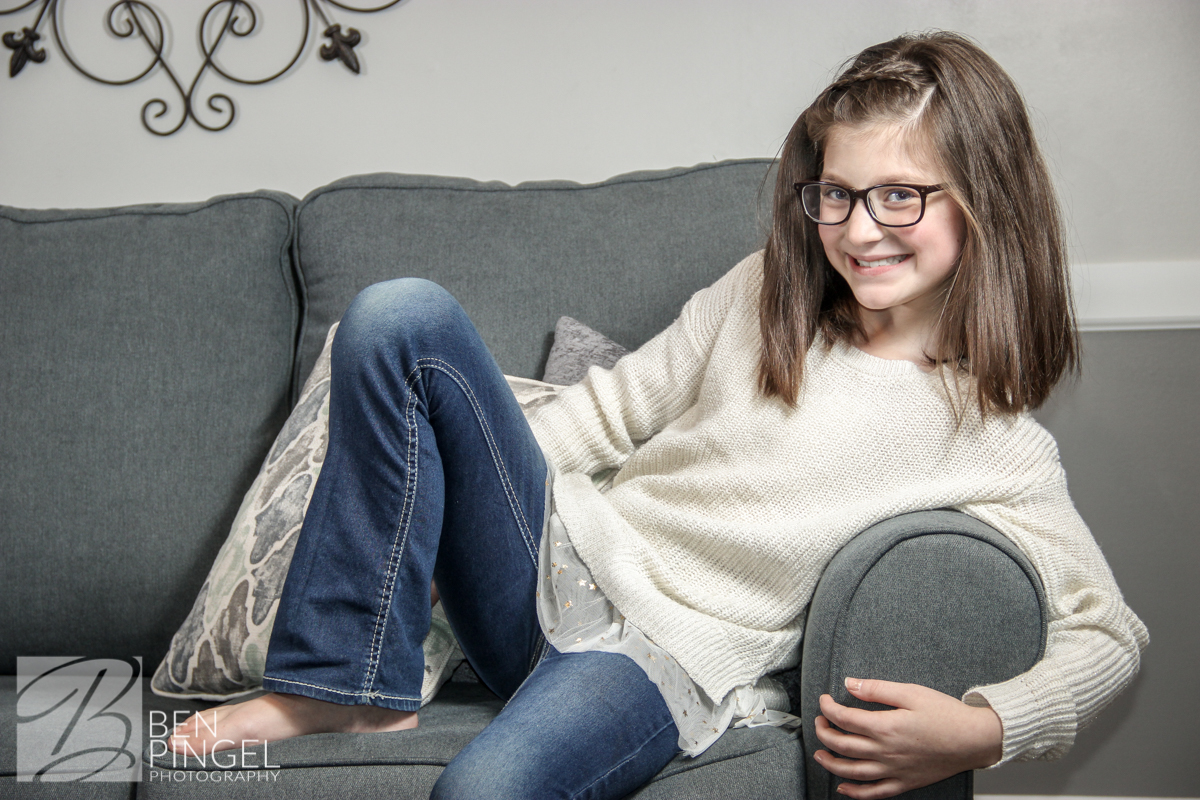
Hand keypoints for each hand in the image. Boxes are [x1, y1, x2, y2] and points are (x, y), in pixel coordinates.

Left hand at [812, 677, 1002, 799]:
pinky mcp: (904, 783)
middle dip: (824, 733)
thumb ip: (877, 689)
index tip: (824, 701)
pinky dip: (855, 794)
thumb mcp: (911, 692)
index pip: (844, 719)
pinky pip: (874, 793)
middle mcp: (886, 752)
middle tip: (819, 722)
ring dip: (831, 763)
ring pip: (852, 772)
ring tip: (820, 754)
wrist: (974, 739)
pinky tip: (843, 789)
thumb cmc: (946, 714)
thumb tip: (849, 683)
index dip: (828, 708)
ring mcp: (894, 770)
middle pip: (842, 745)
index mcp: (886, 727)